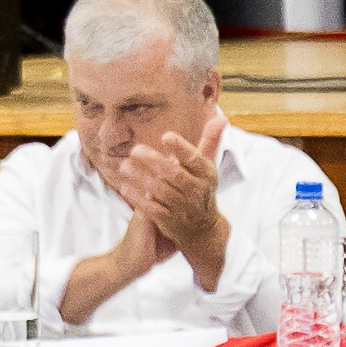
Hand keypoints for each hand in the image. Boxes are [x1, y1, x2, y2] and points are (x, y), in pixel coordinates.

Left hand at [114, 124, 230, 280]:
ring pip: (160, 191)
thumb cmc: (201, 188)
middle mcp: (196, 190)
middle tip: (136, 149)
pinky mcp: (168, 220)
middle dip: (154, 161)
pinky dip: (137, 198)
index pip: (195, 160)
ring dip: (141, 178)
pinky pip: (151, 208)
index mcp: (206, 175)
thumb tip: (221, 118)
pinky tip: (125, 186)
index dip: (181, 148)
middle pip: (174, 175)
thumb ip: (210, 141)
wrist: (202, 228)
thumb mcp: (208, 166)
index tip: (166, 136)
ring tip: (124, 165)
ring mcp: (182, 206)